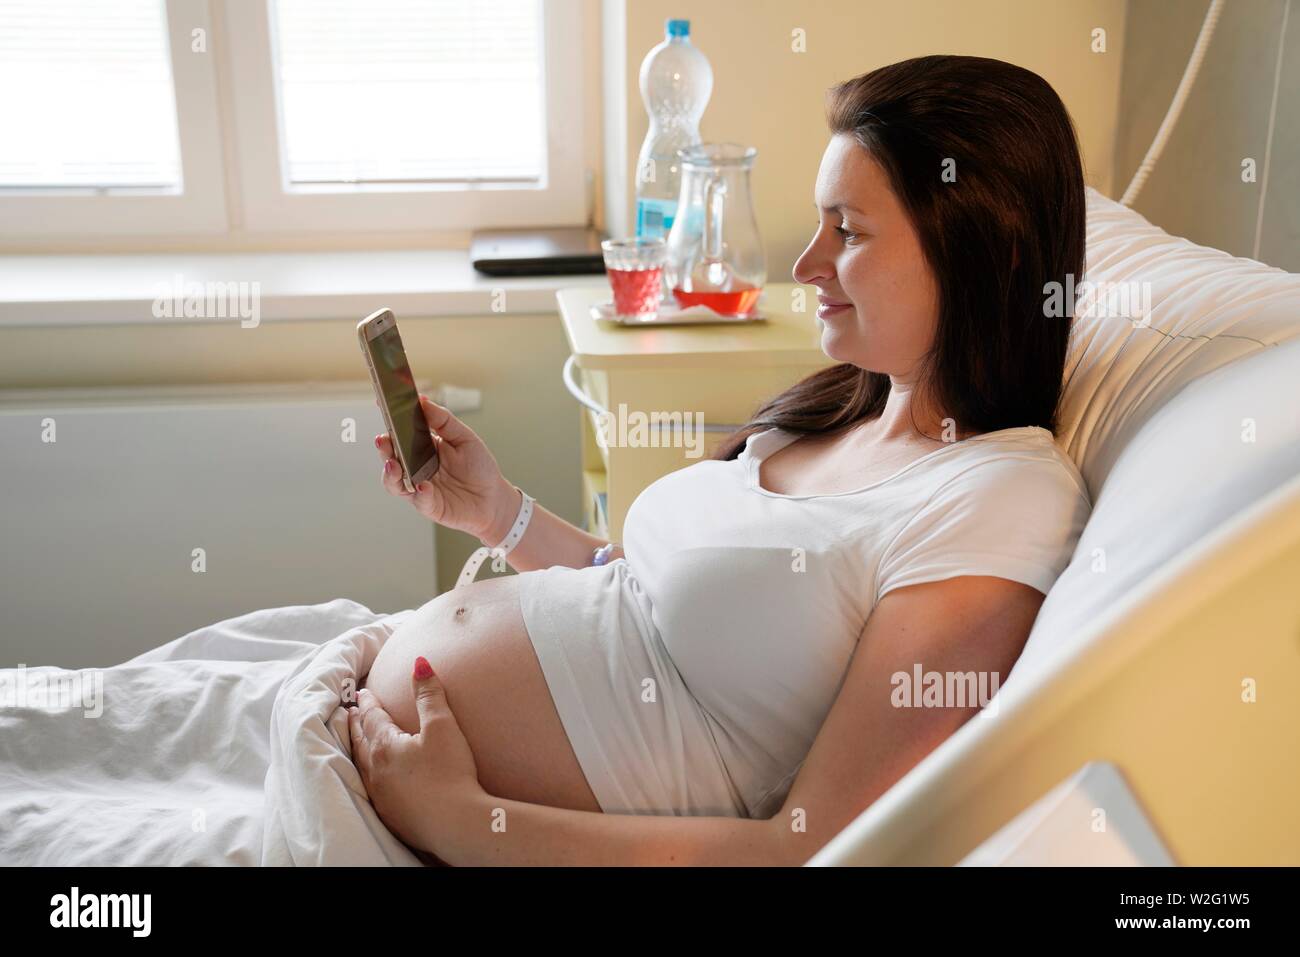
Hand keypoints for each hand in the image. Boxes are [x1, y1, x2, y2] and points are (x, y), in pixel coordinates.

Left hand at [348, 657, 483, 859]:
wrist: (456, 823)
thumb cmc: (451, 773)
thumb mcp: (443, 726)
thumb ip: (429, 694)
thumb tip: (419, 663)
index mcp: (384, 747)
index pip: (371, 718)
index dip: (368, 703)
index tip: (362, 693)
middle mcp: (375, 772)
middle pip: (360, 741)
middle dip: (356, 724)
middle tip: (352, 713)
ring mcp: (381, 796)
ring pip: (362, 766)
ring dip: (358, 749)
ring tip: (358, 740)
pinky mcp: (391, 815)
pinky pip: (372, 788)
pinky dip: (368, 775)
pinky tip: (377, 778)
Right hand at [374, 393, 517, 541]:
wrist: (494, 499)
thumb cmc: (479, 468)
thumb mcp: (464, 437)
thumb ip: (443, 420)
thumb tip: (423, 401)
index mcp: (423, 447)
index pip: (400, 433)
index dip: (390, 420)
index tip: (382, 404)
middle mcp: (416, 468)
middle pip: (391, 456)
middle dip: (384, 448)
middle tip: (383, 440)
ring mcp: (419, 487)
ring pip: (394, 482)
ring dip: (391, 474)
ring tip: (393, 464)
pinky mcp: (428, 506)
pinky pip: (419, 500)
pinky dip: (420, 494)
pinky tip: (424, 486)